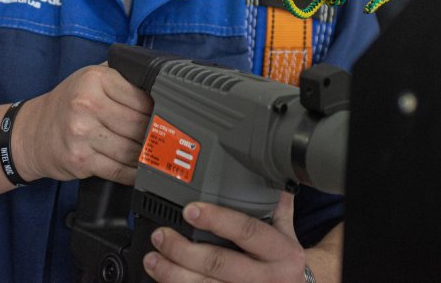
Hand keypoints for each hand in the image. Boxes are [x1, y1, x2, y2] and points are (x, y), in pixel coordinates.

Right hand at [14, 63, 152, 184]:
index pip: (141, 98)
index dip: (157, 109)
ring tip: (155, 153)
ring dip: (146, 155)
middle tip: (164, 137)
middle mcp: (86, 105)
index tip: (165, 116)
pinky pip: (118, 170)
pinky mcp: (80, 160)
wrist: (32, 132)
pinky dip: (134, 173)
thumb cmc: (67, 103)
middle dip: (154, 134)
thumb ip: (121, 77)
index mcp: (94, 80)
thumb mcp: (90, 77)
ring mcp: (82, 134)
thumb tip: (158, 86)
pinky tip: (140, 170)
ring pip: (131, 149)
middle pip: (138, 125)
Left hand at [144, 192, 305, 282]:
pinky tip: (165, 279)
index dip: (218, 219)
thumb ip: (276, 203)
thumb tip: (269, 168)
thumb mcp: (287, 232)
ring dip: (174, 273)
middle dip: (184, 249)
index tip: (191, 209)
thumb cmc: (284, 261)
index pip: (248, 231)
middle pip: (220, 263)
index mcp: (281, 251)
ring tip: (153, 259)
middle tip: (161, 236)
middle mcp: (266, 277)